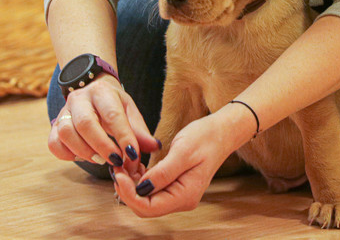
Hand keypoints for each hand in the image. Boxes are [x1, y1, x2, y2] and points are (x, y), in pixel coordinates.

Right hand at [48, 74, 160, 173]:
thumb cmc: (114, 105)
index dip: (123, 136)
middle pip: (85, 123)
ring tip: (101, 160)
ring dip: (85, 152)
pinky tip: (83, 156)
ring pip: (66, 133)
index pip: (112, 114)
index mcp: (102, 92)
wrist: (91, 93)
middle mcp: (79, 98)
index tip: (132, 155)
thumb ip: (140, 131)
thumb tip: (154, 147)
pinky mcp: (54, 126)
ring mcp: (63, 111)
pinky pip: (53, 143)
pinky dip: (67, 155)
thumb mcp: (130, 111)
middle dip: (102, 146)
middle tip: (116, 161)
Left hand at [112, 113, 236, 216]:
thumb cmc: (205, 138)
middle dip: (127, 189)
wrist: (221, 132)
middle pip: (144, 206)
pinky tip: (135, 165)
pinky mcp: (173, 185)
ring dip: (131, 184)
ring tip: (124, 163)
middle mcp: (180, 200)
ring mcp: (177, 194)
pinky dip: (139, 179)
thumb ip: (162, 173)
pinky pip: (151, 189)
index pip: (149, 208)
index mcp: (184, 196)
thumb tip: (141, 189)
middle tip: (117, 167)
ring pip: (145, 198)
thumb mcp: (183, 152)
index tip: (118, 174)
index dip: (129, 194)